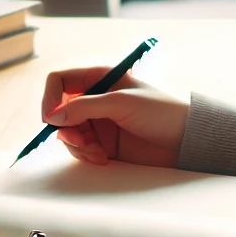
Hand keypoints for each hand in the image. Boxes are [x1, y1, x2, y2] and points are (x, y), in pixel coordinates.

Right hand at [40, 66, 189, 166]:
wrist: (186, 140)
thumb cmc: (160, 111)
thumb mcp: (121, 103)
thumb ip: (85, 107)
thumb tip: (52, 117)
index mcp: (99, 78)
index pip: (59, 81)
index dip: (50, 97)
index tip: (51, 118)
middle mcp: (94, 99)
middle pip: (59, 111)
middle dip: (65, 128)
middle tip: (81, 141)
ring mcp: (97, 122)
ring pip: (67, 133)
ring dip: (76, 145)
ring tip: (97, 152)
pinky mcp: (102, 143)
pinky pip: (80, 149)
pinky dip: (85, 155)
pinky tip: (103, 158)